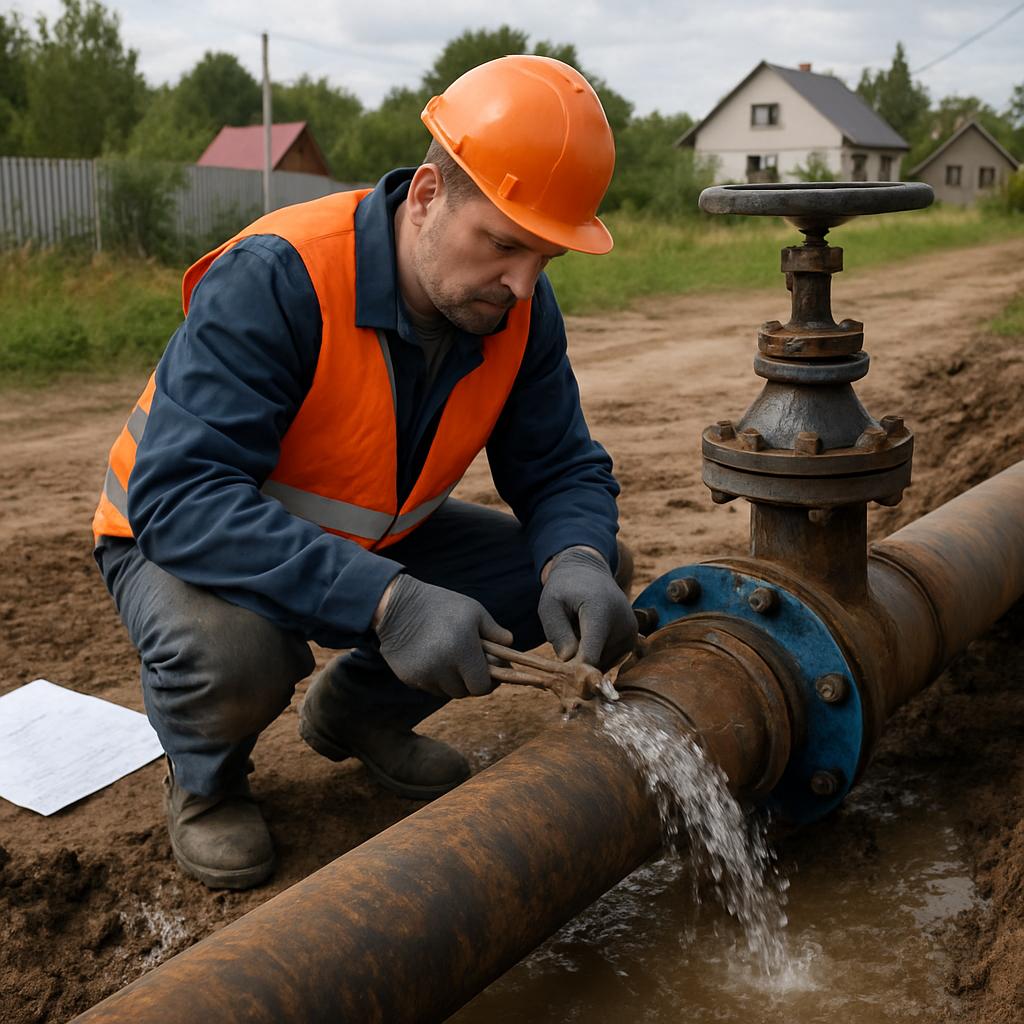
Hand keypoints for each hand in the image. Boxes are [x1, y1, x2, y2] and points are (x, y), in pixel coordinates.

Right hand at [374, 575, 512, 699]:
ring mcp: (424, 675)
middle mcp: (443, 667)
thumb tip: (511, 645)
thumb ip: (494, 630)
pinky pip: (429, 687)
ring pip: (446, 691)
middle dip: (470, 681)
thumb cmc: (440, 605)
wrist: (396, 605)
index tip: (490, 673)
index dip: (489, 682)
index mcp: (463, 651)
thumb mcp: (472, 611)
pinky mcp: (408, 678)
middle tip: (470, 664)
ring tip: (450, 658)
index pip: (482, 686)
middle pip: (465, 691)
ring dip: (452, 681)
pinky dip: (435, 678)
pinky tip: (432, 658)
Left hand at [539, 547, 636, 669]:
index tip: (564, 677)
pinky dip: (595, 655)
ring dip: (585, 656)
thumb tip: (569, 661)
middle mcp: (623, 624)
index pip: (590, 655)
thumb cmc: (564, 589)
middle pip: (595, 662)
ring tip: (579, 631)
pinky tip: (589, 635)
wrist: (589, 572)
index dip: (575, 670)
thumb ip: (557, 631)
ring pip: (600, 665)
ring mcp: (631, 634)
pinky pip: (607, 661)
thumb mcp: (550, 605)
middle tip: (566, 636)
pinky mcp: (632, 641)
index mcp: (601, 612)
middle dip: (576, 659)